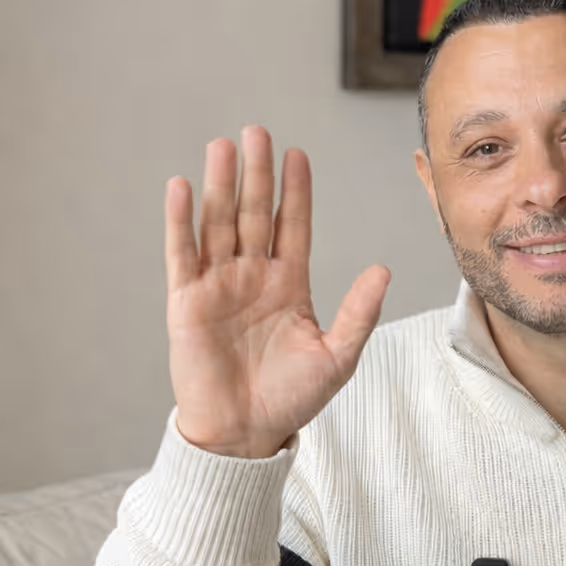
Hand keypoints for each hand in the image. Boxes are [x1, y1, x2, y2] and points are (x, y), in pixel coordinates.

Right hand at [165, 126, 390, 457]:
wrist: (245, 434)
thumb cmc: (291, 400)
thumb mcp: (337, 356)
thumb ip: (358, 313)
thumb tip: (383, 270)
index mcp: (288, 285)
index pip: (292, 226)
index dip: (295, 191)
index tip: (298, 155)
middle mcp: (252, 277)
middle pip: (253, 213)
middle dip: (256, 173)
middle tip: (257, 131)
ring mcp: (218, 286)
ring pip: (218, 224)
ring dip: (219, 185)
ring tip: (223, 147)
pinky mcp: (187, 301)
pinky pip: (182, 253)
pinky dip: (181, 221)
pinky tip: (182, 187)